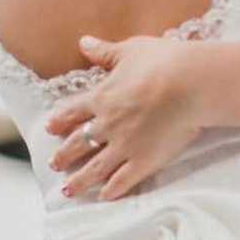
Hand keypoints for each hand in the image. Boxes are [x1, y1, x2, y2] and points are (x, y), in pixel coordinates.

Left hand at [45, 35, 206, 200]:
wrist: (190, 84)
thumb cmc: (163, 61)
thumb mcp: (130, 50)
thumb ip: (105, 51)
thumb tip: (83, 42)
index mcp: (102, 97)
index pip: (74, 112)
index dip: (61, 121)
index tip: (50, 129)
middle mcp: (108, 125)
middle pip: (79, 143)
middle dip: (64, 155)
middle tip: (54, 164)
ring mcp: (125, 146)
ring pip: (95, 168)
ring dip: (80, 180)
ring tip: (68, 189)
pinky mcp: (145, 160)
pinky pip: (123, 180)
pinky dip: (112, 190)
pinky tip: (104, 197)